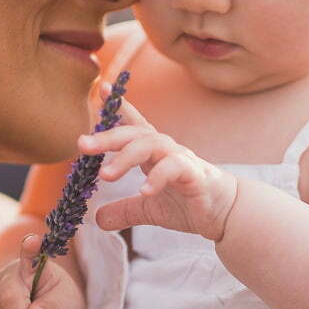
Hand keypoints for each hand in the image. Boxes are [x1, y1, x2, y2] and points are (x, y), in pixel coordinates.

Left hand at [77, 86, 237, 241]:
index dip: (118, 107)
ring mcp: (182, 160)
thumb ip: (125, 211)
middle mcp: (167, 149)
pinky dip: (158, 177)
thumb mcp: (150, 209)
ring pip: (152, 146)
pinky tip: (144, 191)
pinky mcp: (195, 175)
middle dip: (108, 136)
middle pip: (135, 134)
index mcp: (154, 152)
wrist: (225, 213)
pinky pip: (175, 169)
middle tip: (82, 145)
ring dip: (126, 158)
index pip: (134, 125)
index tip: (101, 89)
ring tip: (105, 175)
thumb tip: (97, 219)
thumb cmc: (190, 202)